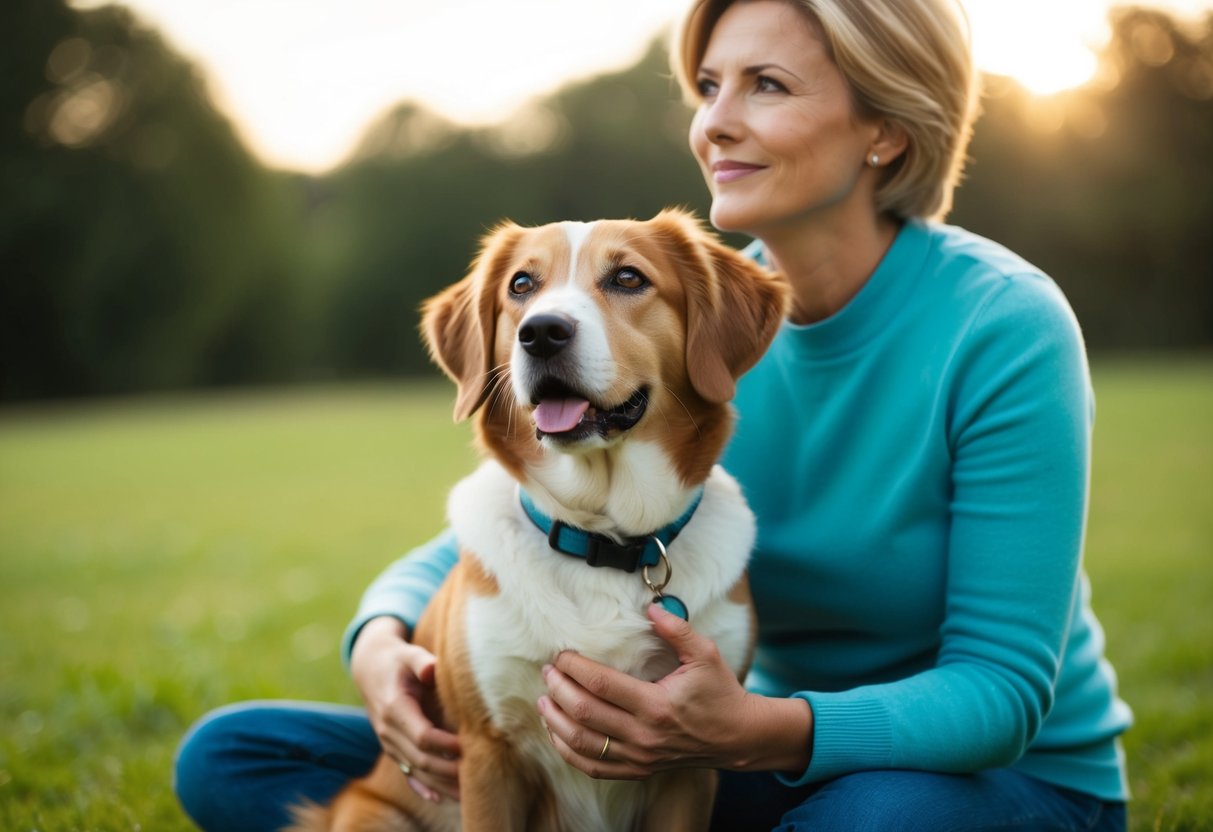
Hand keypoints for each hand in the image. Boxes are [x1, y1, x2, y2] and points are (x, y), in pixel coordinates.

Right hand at [350, 616, 461, 801]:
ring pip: (415, 771)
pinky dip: (422, 788)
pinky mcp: (392, 749)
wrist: (370, 669)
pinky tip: (439, 798)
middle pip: (420, 759)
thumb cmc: (398, 660)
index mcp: (394, 708)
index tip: (470, 746)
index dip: (446, 745)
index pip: (422, 736)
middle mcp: (388, 730)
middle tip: (478, 773)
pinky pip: (406, 773)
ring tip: (468, 794)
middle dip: (449, 770)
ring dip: (441, 784)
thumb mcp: (408, 654)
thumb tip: (432, 668)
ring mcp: (388, 743)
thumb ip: (421, 661)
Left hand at [537, 603, 762, 779]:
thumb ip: (677, 629)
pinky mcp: (638, 769)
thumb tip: (651, 607)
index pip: (601, 684)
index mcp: (657, 705)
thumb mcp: (705, 654)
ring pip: (583, 743)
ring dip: (556, 722)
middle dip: (559, 690)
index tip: (561, 654)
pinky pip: (593, 766)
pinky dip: (569, 751)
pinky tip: (557, 733)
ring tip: (543, 700)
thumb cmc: (721, 693)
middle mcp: (644, 735)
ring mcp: (639, 756)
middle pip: (584, 713)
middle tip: (548, 671)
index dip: (575, 667)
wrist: (738, 737)